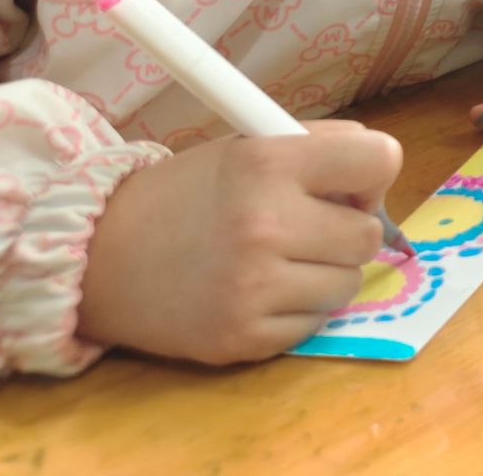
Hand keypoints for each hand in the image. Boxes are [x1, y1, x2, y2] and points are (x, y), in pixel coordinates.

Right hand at [78, 121, 400, 365]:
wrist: (100, 257)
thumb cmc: (190, 194)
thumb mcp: (250, 145)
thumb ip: (321, 152)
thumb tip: (381, 183)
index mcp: (268, 161)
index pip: (380, 159)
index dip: (371, 172)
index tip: (348, 184)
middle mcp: (263, 223)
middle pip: (369, 234)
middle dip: (346, 229)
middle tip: (304, 226)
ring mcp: (253, 287)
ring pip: (348, 284)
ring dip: (324, 272)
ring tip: (277, 259)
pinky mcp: (243, 337)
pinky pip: (313, 323)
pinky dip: (295, 309)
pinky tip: (255, 291)